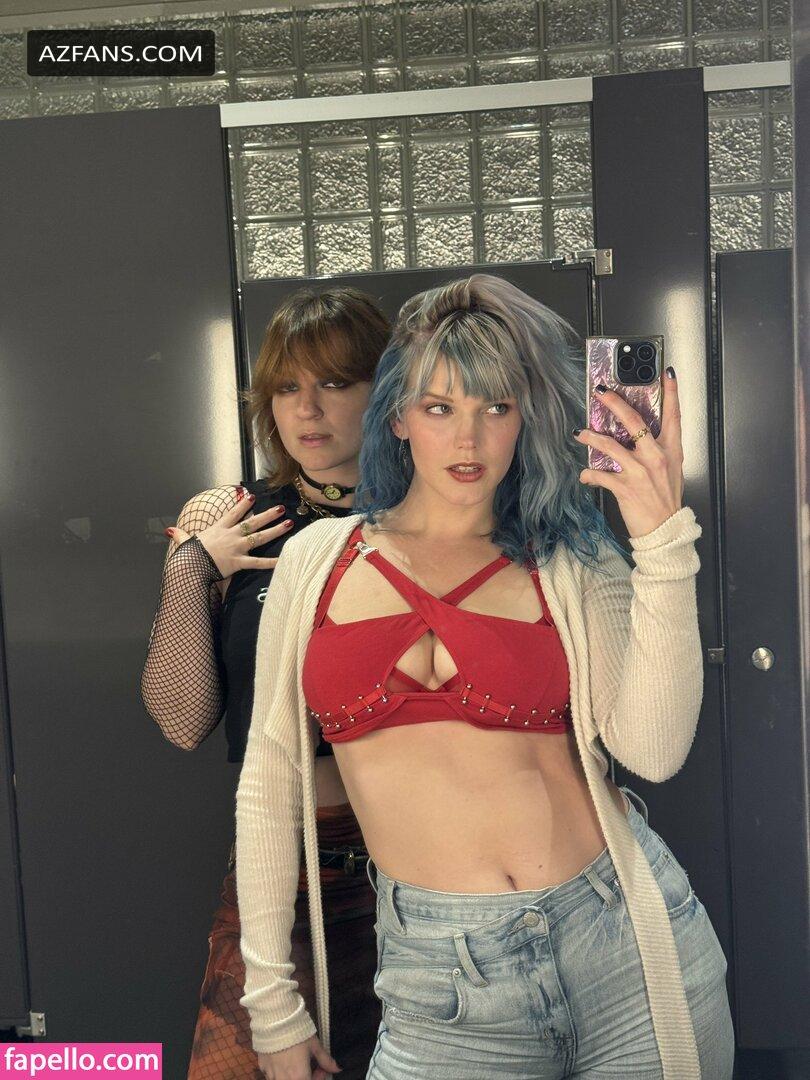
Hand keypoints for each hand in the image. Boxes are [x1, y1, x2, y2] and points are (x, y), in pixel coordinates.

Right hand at [168, 489, 293, 578]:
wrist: (189, 567)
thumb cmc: (187, 556)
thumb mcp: (184, 542)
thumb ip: (181, 535)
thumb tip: (170, 530)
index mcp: (218, 529)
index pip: (233, 513)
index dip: (243, 504)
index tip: (252, 496)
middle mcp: (231, 536)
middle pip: (253, 522)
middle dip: (268, 514)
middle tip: (281, 508)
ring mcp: (236, 548)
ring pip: (260, 537)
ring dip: (276, 530)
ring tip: (289, 523)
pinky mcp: (239, 562)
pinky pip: (258, 562)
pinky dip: (272, 562)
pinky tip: (285, 559)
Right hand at [257, 1033, 341, 1078]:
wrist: (275, 1020)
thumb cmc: (297, 1033)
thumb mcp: (314, 1045)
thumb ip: (326, 1060)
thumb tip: (338, 1068)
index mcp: (299, 1077)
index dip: (318, 1078)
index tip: (321, 1068)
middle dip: (305, 1077)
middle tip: (308, 1065)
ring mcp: (271, 1075)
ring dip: (291, 1076)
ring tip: (295, 1062)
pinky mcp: (262, 1067)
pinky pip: (271, 1075)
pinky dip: (278, 1071)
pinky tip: (282, 1057)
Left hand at [573, 367, 683, 538]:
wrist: (665, 529)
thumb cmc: (666, 500)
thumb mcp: (671, 470)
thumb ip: (658, 450)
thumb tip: (639, 436)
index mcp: (671, 450)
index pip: (674, 416)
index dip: (671, 393)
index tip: (667, 373)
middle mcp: (656, 457)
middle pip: (634, 422)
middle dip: (615, 404)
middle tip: (601, 392)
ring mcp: (640, 472)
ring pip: (611, 446)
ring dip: (592, 437)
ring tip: (579, 433)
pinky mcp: (625, 488)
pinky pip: (600, 475)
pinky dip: (589, 474)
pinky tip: (584, 475)